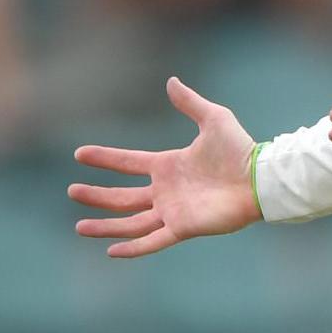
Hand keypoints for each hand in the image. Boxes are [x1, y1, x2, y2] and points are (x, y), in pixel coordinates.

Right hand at [69, 77, 260, 258]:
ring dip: (105, 225)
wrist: (259, 179)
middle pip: (123, 197)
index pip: (127, 163)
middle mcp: (166, 191)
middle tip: (72, 192)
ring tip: (79, 227)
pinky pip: (153, 241)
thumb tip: (170, 82)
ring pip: (131, 222)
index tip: (79, 154)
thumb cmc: (240, 150)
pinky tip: (110, 251)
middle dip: (97, 196)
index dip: (104, 159)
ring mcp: (173, 211)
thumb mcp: (213, 118)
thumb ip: (190, 103)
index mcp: (168, 165)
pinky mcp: (183, 228)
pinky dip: (132, 248)